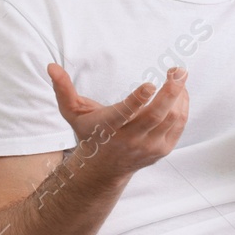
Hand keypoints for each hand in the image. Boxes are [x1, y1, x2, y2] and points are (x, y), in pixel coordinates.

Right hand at [48, 63, 189, 177]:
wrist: (104, 168)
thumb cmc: (90, 133)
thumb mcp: (72, 113)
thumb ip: (63, 89)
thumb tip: (51, 66)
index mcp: (109, 127)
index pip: (125, 114)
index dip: (138, 100)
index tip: (150, 84)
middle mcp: (131, 139)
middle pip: (156, 115)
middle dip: (171, 91)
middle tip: (179, 71)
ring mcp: (149, 146)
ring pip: (172, 119)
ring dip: (180, 95)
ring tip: (179, 76)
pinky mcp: (162, 149)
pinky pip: (179, 125)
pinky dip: (183, 106)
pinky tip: (181, 93)